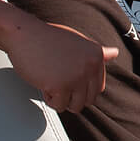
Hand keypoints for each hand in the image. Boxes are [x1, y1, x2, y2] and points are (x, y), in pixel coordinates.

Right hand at [2, 15, 117, 112]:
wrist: (24, 34)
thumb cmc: (47, 38)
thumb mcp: (78, 42)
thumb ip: (96, 53)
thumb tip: (115, 53)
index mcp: (96, 56)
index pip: (98, 88)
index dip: (80, 88)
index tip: (68, 78)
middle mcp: (90, 66)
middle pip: (88, 100)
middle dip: (72, 96)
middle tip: (57, 81)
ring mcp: (76, 77)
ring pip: (75, 106)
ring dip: (61, 99)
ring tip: (51, 80)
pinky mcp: (60, 86)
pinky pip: (59, 106)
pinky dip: (49, 99)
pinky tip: (43, 81)